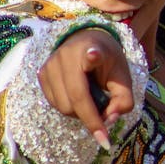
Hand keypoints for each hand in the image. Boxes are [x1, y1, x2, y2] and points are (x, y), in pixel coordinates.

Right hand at [39, 29, 134, 150]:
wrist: (87, 44)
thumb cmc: (107, 63)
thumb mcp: (123, 79)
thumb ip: (123, 100)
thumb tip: (109, 119)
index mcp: (92, 50)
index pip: (91, 55)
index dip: (92, 56)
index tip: (94, 54)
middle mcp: (66, 55)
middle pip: (75, 97)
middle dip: (90, 117)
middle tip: (104, 119)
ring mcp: (50, 65)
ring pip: (62, 106)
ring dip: (79, 114)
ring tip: (92, 104)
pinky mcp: (41, 74)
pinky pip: (54, 103)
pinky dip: (69, 109)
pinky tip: (79, 99)